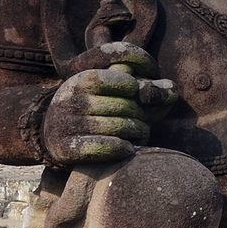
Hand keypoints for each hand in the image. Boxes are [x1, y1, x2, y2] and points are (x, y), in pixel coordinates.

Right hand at [42, 43, 177, 165]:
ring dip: (137, 133)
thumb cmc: (95, 109)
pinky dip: (122, 148)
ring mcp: (65, 124)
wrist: (54, 133)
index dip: (138, 88)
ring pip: (118, 127)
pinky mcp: (65, 148)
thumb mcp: (111, 91)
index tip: (137, 95)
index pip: (125, 81)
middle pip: (125, 106)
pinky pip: (104, 147)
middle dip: (141, 115)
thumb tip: (172, 90)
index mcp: (81, 79)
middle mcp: (70, 99)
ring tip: (140, 134)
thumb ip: (143, 87)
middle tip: (144, 122)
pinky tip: (128, 148)